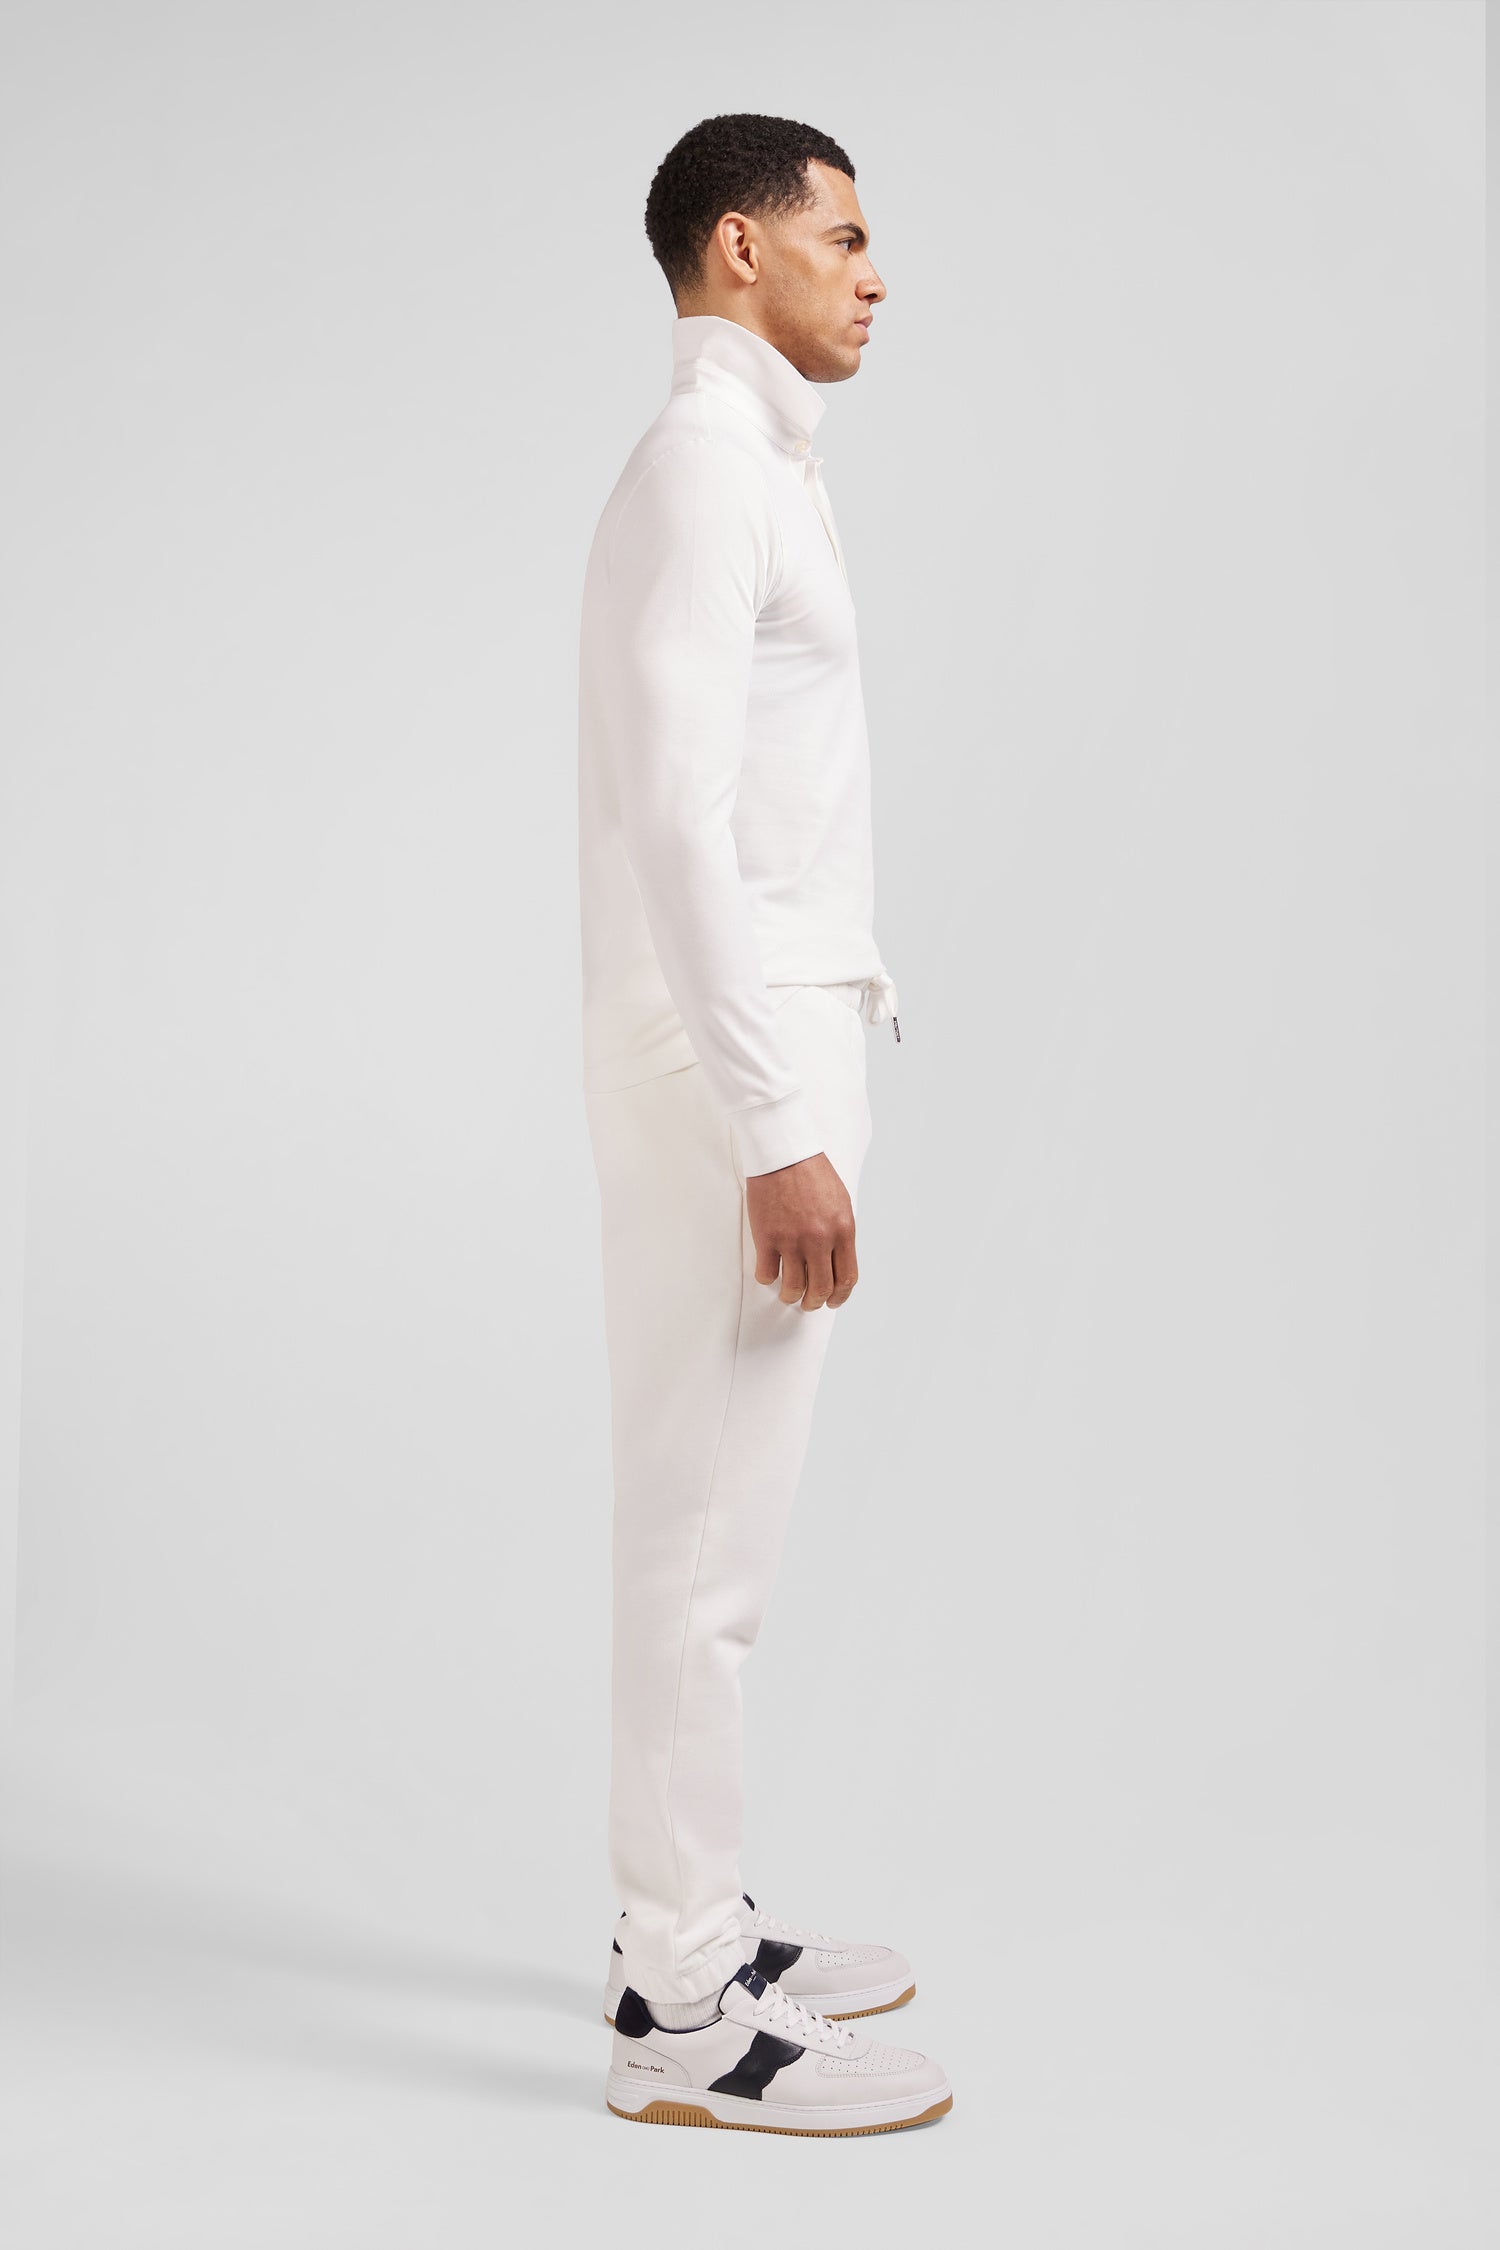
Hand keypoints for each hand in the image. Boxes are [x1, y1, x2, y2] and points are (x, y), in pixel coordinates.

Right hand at [746, 1152, 857, 1310]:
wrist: (784, 1155)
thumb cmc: (812, 1174)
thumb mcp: (840, 1204)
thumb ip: (840, 1234)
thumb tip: (835, 1262)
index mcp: (843, 1231)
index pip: (846, 1278)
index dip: (839, 1296)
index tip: (832, 1300)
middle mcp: (820, 1240)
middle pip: (821, 1289)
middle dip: (815, 1302)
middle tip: (809, 1303)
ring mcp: (792, 1240)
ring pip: (793, 1288)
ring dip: (791, 1296)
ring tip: (788, 1294)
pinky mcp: (767, 1238)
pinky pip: (767, 1274)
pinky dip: (768, 1279)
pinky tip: (769, 1273)